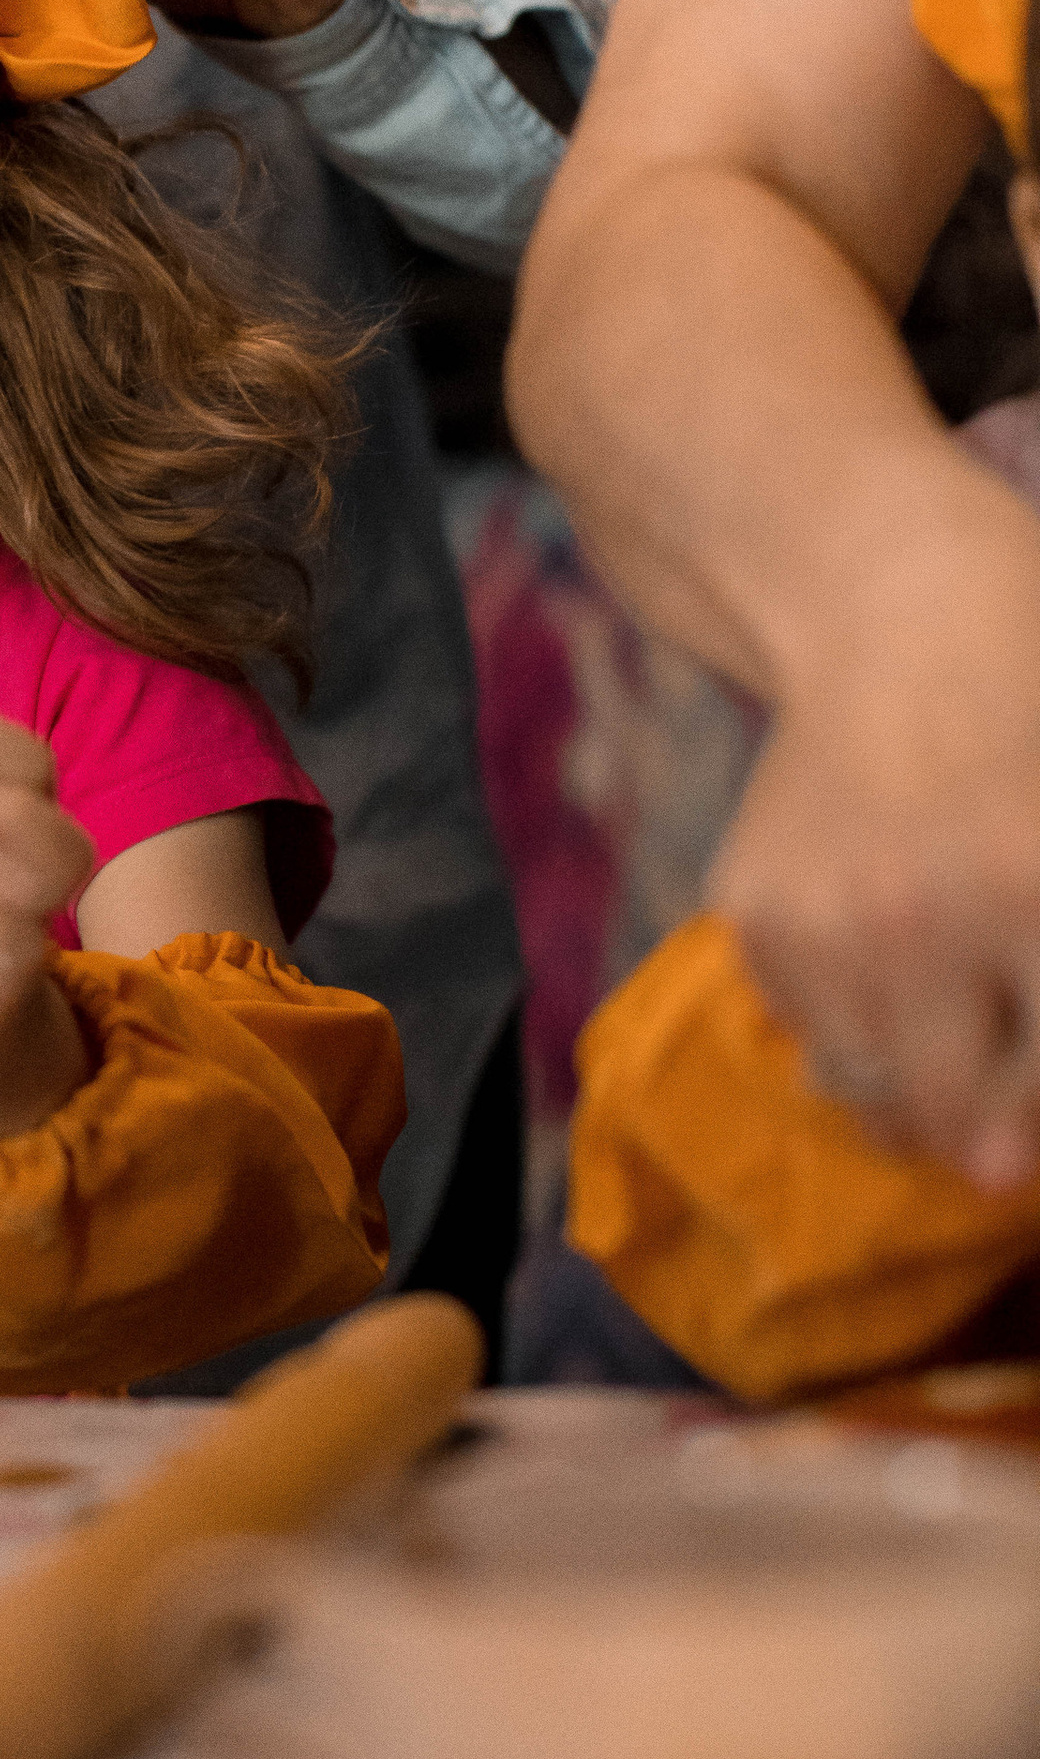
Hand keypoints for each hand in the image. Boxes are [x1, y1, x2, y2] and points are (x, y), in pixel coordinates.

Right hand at [709, 539, 1039, 1190]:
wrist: (888, 606)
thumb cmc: (1030, 708)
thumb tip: (1002, 1153)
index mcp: (1033, 890)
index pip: (1034, 1086)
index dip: (1036, 1111)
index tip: (1028, 1093)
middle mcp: (917, 922)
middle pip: (953, 1118)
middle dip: (987, 1125)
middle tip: (995, 1067)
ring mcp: (817, 921)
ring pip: (868, 1086)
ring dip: (912, 1067)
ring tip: (939, 982)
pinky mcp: (748, 908)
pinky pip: (804, 1024)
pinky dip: (845, 1006)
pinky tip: (877, 924)